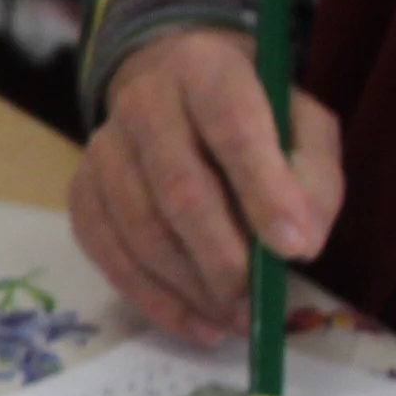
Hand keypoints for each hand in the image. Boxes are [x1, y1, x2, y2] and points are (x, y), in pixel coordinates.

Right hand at [69, 29, 343, 347]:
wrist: (171, 85)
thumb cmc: (253, 113)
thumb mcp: (303, 123)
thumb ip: (314, 176)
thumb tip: (300, 243)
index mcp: (206, 70)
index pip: (231, 128)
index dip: (263, 190)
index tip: (296, 249)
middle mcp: (142, 103)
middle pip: (178, 188)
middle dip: (222, 255)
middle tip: (258, 302)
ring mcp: (102, 147)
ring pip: (140, 227)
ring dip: (191, 285)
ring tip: (236, 319)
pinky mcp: (81, 188)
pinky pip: (106, 251)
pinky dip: (153, 298)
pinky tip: (197, 324)